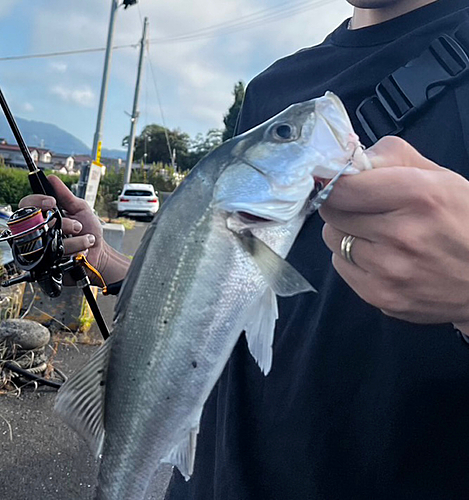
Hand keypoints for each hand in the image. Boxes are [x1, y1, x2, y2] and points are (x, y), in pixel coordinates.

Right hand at [19, 175, 129, 286]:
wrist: (99, 254)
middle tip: (77, 226)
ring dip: (74, 240)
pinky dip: (74, 251)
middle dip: (63, 223)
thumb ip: (66, 196)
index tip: (52, 202)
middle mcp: (39, 231)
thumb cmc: (89, 231)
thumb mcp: (81, 210)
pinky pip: (54, 256)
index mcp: (44, 215)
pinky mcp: (46, 262)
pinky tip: (81, 252)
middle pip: (36, 222)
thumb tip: (52, 179)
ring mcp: (41, 247)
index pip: (26, 204)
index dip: (36, 201)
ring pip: (47, 240)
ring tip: (86, 240)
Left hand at [320, 136, 468, 332]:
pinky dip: (352, 259)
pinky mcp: (380, 296)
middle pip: (331, 212)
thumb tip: (348, 160)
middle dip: (342, 204)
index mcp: (418, 196)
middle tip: (363, 206)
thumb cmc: (466, 221)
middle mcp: (401, 235)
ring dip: (346, 232)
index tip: (335, 181)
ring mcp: (388, 271)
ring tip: (376, 234)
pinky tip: (380, 257)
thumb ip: (391, 157)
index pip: (341, 186)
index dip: (334, 181)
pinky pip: (341, 267)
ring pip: (332, 239)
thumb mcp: (440, 176)